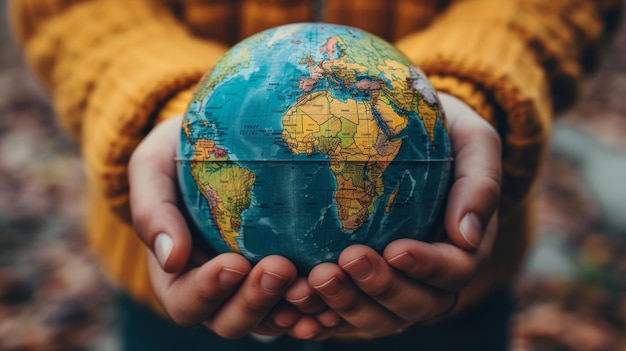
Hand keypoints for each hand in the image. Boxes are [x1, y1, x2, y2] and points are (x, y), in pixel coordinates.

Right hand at [128, 116, 302, 338]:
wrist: (220, 138)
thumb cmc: (179, 152)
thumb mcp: (154, 167)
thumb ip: (152, 209)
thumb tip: (172, 258)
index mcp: (176, 275)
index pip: (185, 303)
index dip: (207, 293)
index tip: (234, 263)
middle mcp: (215, 291)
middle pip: (230, 321)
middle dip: (256, 301)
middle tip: (282, 267)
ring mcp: (252, 287)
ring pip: (271, 321)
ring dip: (292, 309)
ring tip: (315, 282)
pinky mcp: (286, 277)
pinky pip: (302, 306)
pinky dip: (318, 306)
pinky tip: (337, 288)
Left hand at [284, 92, 501, 338]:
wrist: (411, 136)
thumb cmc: (445, 134)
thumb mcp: (474, 143)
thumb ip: (480, 183)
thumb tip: (465, 235)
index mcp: (463, 248)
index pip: (454, 272)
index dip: (427, 268)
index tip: (396, 250)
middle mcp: (430, 277)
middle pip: (413, 305)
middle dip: (379, 289)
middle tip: (343, 263)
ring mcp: (394, 286)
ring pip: (377, 317)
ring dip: (345, 305)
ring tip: (313, 280)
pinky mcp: (361, 288)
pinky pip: (343, 315)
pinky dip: (321, 318)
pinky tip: (296, 309)